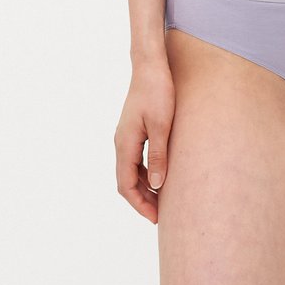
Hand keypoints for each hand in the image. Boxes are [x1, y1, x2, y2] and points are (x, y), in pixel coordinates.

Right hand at [114, 56, 174, 224]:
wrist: (150, 65)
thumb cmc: (158, 91)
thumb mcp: (162, 126)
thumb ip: (158, 156)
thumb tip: (155, 186)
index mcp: (125, 143)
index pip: (126, 185)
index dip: (139, 204)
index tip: (155, 218)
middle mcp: (121, 142)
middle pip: (126, 181)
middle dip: (141, 200)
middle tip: (161, 215)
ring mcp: (126, 135)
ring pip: (130, 170)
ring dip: (143, 187)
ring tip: (163, 199)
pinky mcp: (134, 129)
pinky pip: (135, 158)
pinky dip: (145, 172)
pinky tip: (160, 175)